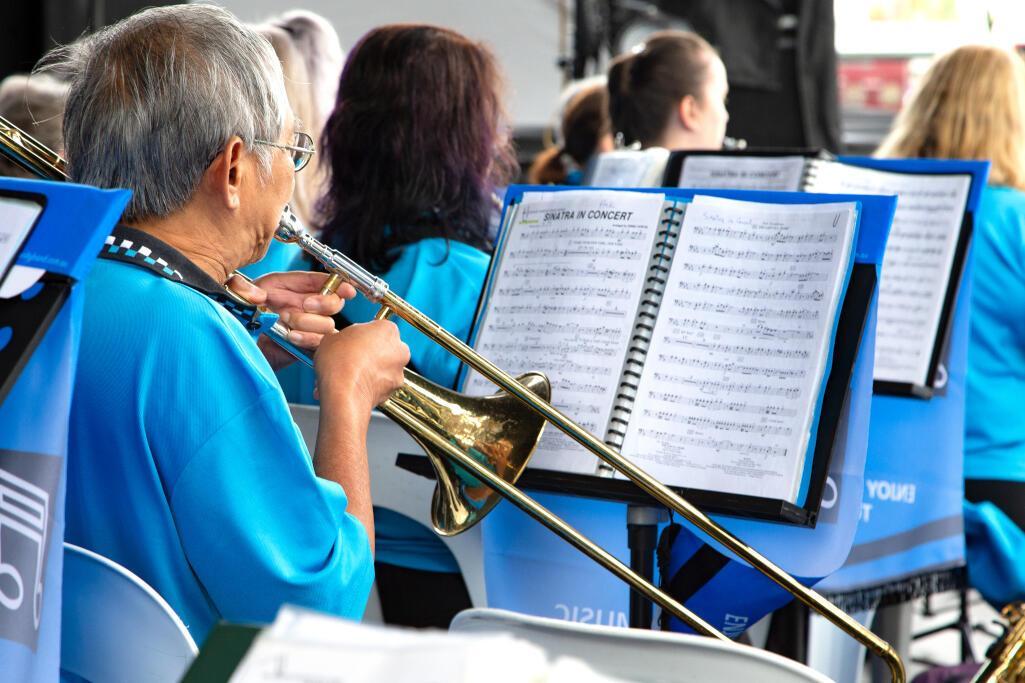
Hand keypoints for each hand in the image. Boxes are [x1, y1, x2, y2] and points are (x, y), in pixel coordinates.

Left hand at [226, 271, 355, 370]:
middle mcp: (304, 307)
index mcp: (293, 288)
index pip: (323, 281)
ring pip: (328, 325)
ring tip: (288, 322)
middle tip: (306, 304)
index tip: (345, 288)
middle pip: (334, 303)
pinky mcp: (306, 346)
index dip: (338, 283)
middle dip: (324, 302)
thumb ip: (242, 288)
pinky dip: (307, 339)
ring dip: (309, 323)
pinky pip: (319, 344)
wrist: (238, 344)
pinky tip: (291, 336)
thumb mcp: (237, 295)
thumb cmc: (242, 317)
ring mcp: (307, 327)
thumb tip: (258, 295)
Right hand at [314, 320, 409, 411]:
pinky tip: (353, 386)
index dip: (360, 336)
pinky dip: (370, 386)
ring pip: (383, 368)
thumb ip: (343, 336)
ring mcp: (399, 371)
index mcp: (388, 329)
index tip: (351, 342)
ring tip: (348, 376)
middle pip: (383, 348)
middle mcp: (400, 349)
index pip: (376, 328)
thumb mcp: (332, 337)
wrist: (343, 393)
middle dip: (368, 354)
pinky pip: (381, 385)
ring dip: (369, 371)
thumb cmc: (339, 362)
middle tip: (350, 359)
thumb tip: (340, 341)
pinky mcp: (394, 390)